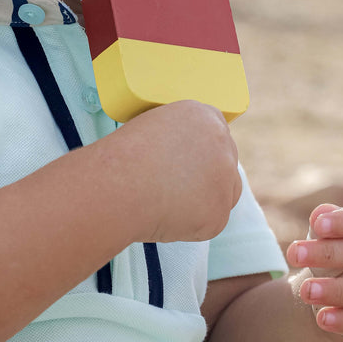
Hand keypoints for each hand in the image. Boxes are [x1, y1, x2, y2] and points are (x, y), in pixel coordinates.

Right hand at [116, 99, 242, 244]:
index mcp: (204, 116)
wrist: (117, 186)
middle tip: (176, 189)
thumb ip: (178, 138)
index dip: (202, 152)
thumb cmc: (122, 158)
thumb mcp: (152, 129)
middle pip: (225, 164)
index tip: (188, 165)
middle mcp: (222, 143)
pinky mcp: (219, 214)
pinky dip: (191, 226)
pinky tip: (165, 218)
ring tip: (167, 203)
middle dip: (207, 178)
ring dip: (204, 201)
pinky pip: (210, 222)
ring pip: (224, 194)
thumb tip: (184, 158)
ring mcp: (225, 179)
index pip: (217, 134)